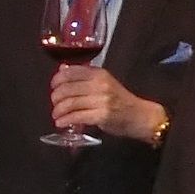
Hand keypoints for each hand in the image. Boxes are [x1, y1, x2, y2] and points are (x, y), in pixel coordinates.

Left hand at [50, 67, 165, 141]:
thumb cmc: (120, 100)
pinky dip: (65, 120)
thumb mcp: (104, 82)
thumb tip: (62, 70)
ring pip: (70, 103)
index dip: (56, 80)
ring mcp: (101, 100)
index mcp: (99, 74)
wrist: (140, 115)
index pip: (70, 72)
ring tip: (56, 115)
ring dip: (58, 111)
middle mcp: (99, 85)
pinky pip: (77, 117)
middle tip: (54, 104)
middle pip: (66, 89)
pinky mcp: (102, 115)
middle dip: (55, 98)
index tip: (53, 87)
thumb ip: (84, 77)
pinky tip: (61, 123)